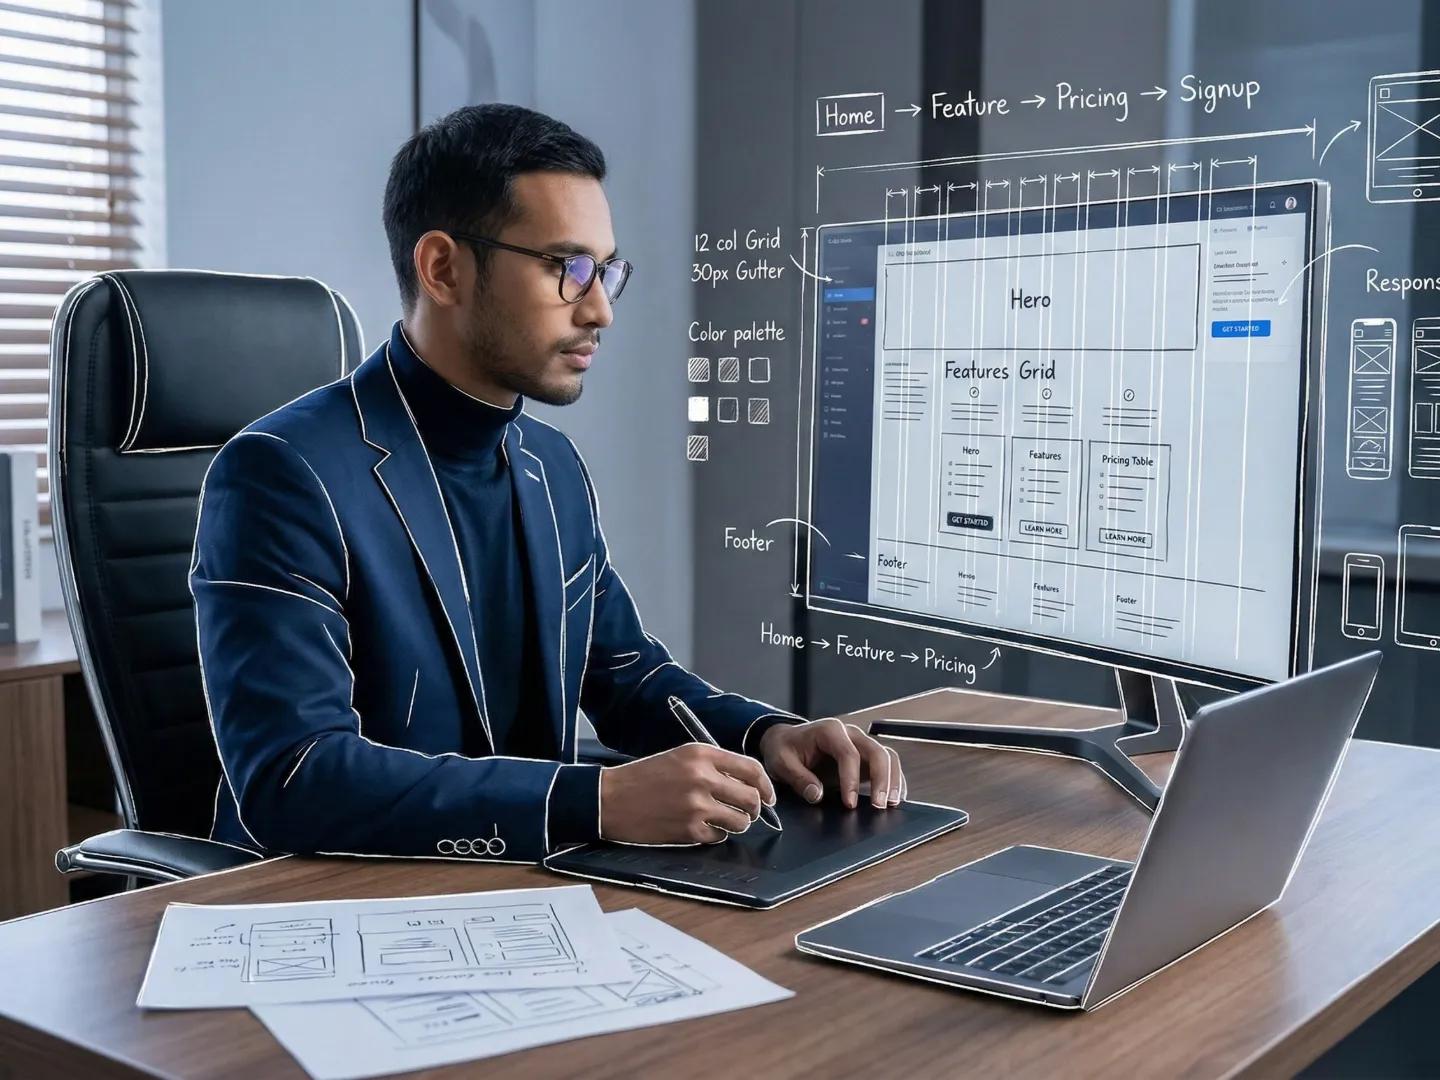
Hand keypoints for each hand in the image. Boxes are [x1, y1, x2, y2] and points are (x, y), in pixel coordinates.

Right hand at [598, 743, 776, 844]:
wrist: (610, 799)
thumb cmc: (644, 777)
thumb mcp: (680, 757)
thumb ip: (713, 765)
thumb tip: (748, 784)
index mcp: (702, 754)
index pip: (751, 769)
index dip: (765, 785)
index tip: (768, 797)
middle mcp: (702, 777)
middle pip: (751, 798)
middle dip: (754, 809)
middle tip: (746, 813)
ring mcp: (696, 805)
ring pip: (741, 821)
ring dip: (736, 824)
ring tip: (721, 820)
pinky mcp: (689, 830)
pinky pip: (720, 836)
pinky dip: (715, 835)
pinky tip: (699, 827)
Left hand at [758, 718, 905, 809]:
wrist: (786, 741)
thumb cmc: (784, 749)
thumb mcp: (781, 762)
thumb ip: (798, 778)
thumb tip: (817, 795)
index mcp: (829, 730)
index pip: (848, 754)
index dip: (851, 780)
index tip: (849, 804)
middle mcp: (850, 734)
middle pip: (876, 752)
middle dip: (881, 779)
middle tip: (879, 806)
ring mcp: (860, 744)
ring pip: (887, 756)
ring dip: (893, 780)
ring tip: (891, 805)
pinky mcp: (865, 757)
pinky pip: (887, 764)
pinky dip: (894, 780)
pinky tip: (894, 799)